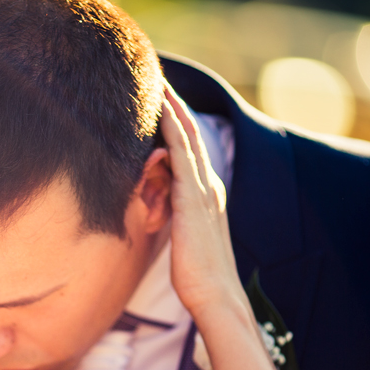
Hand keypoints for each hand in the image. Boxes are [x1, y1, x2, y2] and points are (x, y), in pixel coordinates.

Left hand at [159, 86, 248, 322]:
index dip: (175, 121)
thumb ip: (172, 221)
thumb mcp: (181, 241)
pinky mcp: (193, 197)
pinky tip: (159, 107)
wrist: (215, 296)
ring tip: (155, 78)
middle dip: (174, 102)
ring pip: (187, 134)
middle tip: (157, 73)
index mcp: (206, 195)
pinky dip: (172, 125)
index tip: (159, 98)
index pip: (189, 148)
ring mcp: (204, 189)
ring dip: (172, 105)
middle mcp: (208, 185)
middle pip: (191, 131)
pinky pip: (182, 151)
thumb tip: (154, 214)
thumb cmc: (196, 278)